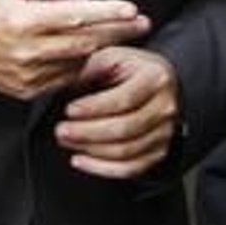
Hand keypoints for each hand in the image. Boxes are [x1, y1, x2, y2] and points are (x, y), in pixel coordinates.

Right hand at [0, 0, 149, 100]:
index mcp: (23, 20)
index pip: (76, 16)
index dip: (108, 13)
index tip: (131, 10)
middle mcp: (27, 50)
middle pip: (86, 42)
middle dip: (118, 32)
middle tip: (141, 23)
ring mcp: (27, 74)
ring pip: (78, 61)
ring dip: (99, 47)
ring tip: (111, 32)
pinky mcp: (27, 90)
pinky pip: (64, 77)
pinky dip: (78, 62)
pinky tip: (80, 49)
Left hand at [55, 46, 179, 178]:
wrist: (158, 84)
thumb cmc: (131, 69)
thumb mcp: (113, 56)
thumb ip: (92, 68)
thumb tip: (68, 87)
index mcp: (155, 78)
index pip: (124, 99)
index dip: (94, 108)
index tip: (69, 110)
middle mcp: (165, 107)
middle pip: (124, 129)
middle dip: (87, 132)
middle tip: (60, 130)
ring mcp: (164, 132)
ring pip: (125, 151)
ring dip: (90, 149)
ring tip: (66, 140)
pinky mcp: (158, 152)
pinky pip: (130, 169)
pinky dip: (102, 168)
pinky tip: (80, 160)